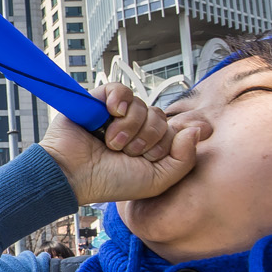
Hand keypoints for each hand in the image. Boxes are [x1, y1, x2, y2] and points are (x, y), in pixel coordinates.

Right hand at [41, 84, 203, 205]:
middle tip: (128, 153)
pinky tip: (111, 114)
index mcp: (151, 146)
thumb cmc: (110, 182)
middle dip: (148, 138)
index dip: (172, 139)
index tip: (158, 153)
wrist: (74, 176)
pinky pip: (120, 89)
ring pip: (142, 105)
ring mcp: (117, 115)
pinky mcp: (98, 102)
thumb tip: (197, 130)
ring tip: (111, 143)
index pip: (176, 129)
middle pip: (160, 117)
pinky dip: (118, 100)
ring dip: (129, 127)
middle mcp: (136, 129)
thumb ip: (183, 159)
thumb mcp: (156, 180)